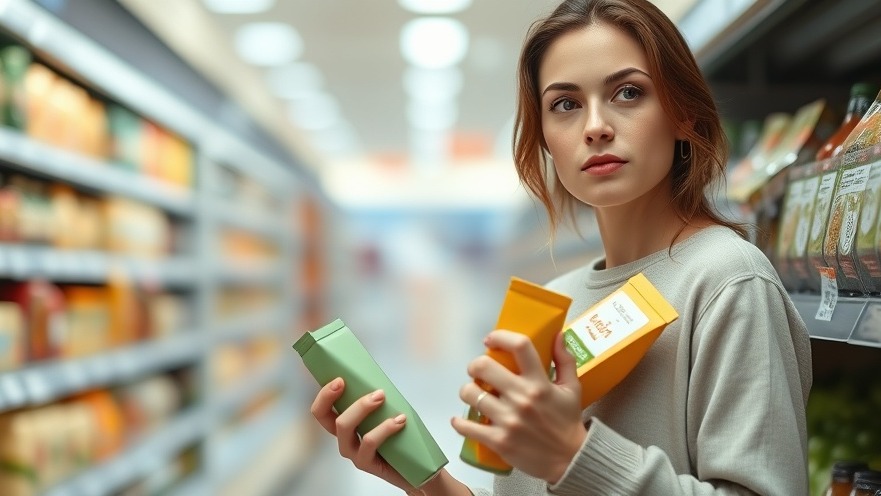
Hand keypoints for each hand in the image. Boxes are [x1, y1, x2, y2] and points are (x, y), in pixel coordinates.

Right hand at [310, 377, 413, 490]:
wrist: (417, 467)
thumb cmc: (402, 437)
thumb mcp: (388, 413)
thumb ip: (379, 399)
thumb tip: (380, 375)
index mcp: (345, 425)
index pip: (322, 410)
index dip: (324, 394)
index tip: (340, 379)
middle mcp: (344, 438)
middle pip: (324, 417)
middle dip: (332, 396)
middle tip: (349, 381)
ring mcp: (353, 452)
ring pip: (344, 426)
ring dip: (361, 407)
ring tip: (381, 396)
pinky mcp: (365, 463)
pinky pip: (368, 442)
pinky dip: (384, 427)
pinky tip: (399, 420)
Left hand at [451, 330, 586, 483]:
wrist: (570, 460)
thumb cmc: (567, 422)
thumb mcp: (572, 388)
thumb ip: (565, 360)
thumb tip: (557, 334)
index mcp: (540, 382)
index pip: (520, 346)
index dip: (500, 336)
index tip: (490, 340)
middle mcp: (522, 398)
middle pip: (483, 367)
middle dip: (475, 366)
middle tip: (477, 371)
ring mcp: (508, 420)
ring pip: (471, 394)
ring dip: (468, 392)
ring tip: (473, 394)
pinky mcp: (499, 441)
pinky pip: (468, 427)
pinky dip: (459, 423)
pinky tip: (460, 420)